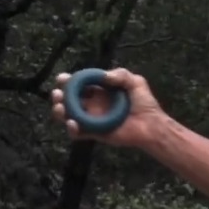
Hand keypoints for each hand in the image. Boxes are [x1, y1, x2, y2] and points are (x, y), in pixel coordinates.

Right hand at [50, 68, 167, 148]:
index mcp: (99, 90)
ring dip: (59, 112)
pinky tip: (73, 123)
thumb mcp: (134, 82)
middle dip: (59, 96)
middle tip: (57, 94)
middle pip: (68, 99)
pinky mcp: (94, 133)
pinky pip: (78, 133)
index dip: (68, 80)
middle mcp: (92, 104)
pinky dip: (71, 129)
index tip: (62, 79)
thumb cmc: (144, 103)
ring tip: (59, 108)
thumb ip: (120, 74)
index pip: (78, 84)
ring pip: (68, 116)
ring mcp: (92, 119)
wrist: (151, 124)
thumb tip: (103, 76)